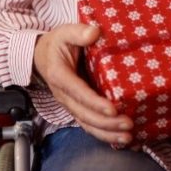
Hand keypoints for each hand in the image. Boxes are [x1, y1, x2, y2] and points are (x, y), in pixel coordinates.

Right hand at [33, 23, 133, 144]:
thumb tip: (94, 32)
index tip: (112, 109)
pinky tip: (120, 139)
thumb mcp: (64, 32)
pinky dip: (104, 134)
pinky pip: (89, 125)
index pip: (77, 92)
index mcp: (59, 75)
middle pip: (84, 114)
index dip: (94, 102)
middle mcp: (63, 94)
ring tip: (127, 137)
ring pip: (87, 124)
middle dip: (106, 123)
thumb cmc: (56, 44)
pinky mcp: (78, 108)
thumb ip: (78, 32)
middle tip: (128, 124)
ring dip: (107, 133)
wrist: (42, 56)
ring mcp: (70, 103)